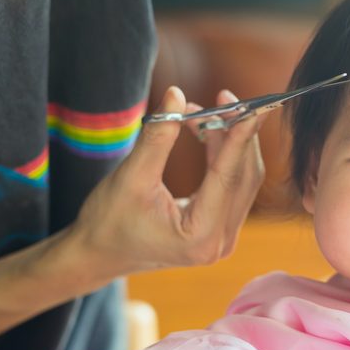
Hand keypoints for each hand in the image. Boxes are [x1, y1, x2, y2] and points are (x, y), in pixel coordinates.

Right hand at [68, 86, 264, 278]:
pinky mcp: (219, 229)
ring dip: (229, 142)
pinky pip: (232, 186)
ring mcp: (223, 238)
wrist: (98, 253)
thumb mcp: (131, 176)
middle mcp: (220, 242)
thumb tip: (177, 95)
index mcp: (200, 236)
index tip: (250, 108)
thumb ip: (158, 136)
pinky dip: (224, 157)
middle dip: (236, 134)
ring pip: (241, 179)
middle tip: (223, 98)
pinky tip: (208, 131)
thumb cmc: (108, 220)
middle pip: (243, 177)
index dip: (240, 138)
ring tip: (203, 112)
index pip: (228, 177)